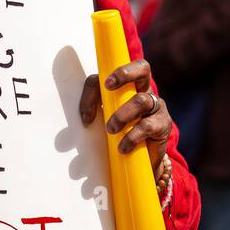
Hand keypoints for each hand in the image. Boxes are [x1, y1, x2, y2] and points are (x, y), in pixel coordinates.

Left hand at [79, 58, 171, 176]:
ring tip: (111, 130)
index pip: (113, 72)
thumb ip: (90, 121)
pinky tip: (122, 147)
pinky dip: (132, 136)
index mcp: (128, 86)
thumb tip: (67, 136)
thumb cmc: (120, 136)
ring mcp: (156, 107)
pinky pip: (148, 125)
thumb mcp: (103, 125)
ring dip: (122, 114)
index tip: (92, 104)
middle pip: (142, 68)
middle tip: (108, 86)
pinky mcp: (163, 125)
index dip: (99, 84)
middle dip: (124, 73)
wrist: (143, 162)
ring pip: (141, 100)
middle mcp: (144, 91)